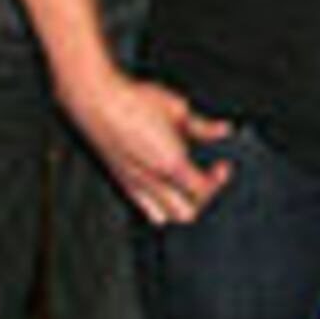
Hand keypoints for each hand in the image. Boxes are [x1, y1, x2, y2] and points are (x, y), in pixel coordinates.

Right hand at [62, 71, 233, 226]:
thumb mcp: (177, 108)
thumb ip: (202, 125)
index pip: (202, 191)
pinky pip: (143, 207)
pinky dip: (158, 205)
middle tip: (207, 178)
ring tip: (186, 187)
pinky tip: (163, 185)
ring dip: (179, 207)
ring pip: (163, 218)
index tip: (222, 166)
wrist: (96, 101)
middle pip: (186, 214)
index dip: (219, 180)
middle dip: (202, 200)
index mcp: (170, 163)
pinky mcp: (121, 181)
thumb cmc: (133, 101)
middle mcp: (152, 181)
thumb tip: (222, 130)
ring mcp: (134, 184)